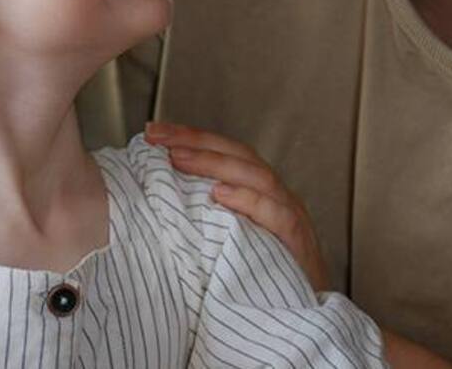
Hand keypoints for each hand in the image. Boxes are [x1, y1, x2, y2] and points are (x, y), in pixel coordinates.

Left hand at [145, 121, 329, 291]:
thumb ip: (203, 217)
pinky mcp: (298, 245)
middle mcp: (276, 198)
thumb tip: (154, 197)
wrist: (298, 320)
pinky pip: (278, 215)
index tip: (152, 132)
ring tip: (179, 158)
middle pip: (239, 156)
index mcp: (259, 193)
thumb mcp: (224, 241)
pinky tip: (220, 193)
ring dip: (215, 164)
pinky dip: (249, 200)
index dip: (191, 138)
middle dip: (196, 141)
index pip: (226, 153)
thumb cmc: (256, 280)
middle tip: (158, 136)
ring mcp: (290, 219)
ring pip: (258, 177)